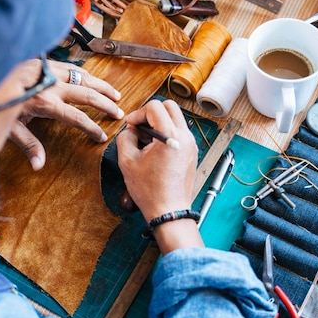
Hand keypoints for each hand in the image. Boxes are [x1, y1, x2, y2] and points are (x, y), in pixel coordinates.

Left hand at [10, 58, 122, 170]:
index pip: (77, 118)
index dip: (92, 128)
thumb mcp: (9, 127)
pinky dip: (86, 74)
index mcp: (45, 103)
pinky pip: (72, 67)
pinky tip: (93, 80)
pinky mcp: (46, 62)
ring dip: (101, 87)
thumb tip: (38, 166)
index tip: (102, 136)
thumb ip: (28, 145)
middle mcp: (52, 85)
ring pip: (84, 78)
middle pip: (87, 95)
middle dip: (105, 105)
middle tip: (119, 113)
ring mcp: (51, 71)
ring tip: (115, 95)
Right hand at [117, 99, 202, 252]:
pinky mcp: (191, 152)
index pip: (155, 107)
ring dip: (159, 123)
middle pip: (169, 107)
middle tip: (139, 127)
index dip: (138, 113)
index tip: (131, 126)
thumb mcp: (127, 161)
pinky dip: (166, 133)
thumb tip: (130, 130)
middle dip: (151, 113)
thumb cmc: (151, 191)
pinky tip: (154, 149)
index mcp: (170, 136)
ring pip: (175, 119)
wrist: (169, 210)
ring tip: (145, 140)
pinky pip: (179, 132)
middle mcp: (185, 137)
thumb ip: (125, 138)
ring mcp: (191, 144)